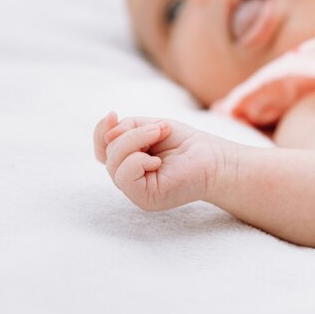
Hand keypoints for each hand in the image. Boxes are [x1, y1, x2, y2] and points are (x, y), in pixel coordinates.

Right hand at [93, 113, 228, 210]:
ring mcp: (135, 192)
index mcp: (129, 162)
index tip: (113, 114)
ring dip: (135, 140)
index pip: (101, 149)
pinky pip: (124, 176)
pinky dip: (138, 161)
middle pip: (108, 152)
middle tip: (160, 128)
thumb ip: (127, 129)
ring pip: (113, 162)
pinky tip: (157, 161)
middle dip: (131, 133)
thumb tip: (108, 136)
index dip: (100, 131)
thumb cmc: (185, 143)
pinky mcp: (144, 199)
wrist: (214, 159)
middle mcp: (129, 179)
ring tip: (160, 134)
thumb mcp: (150, 127)